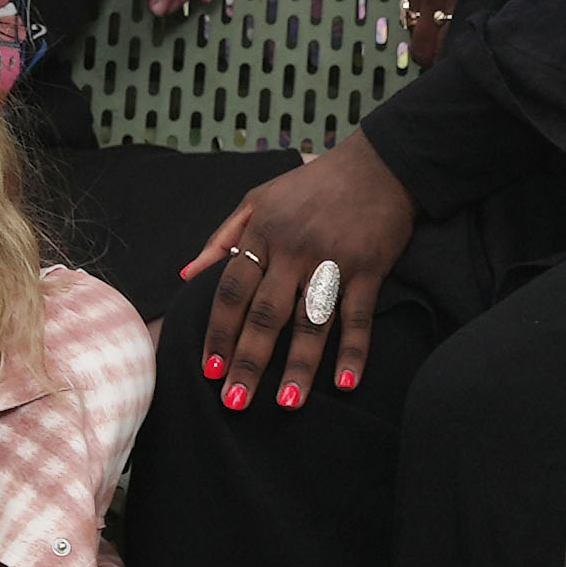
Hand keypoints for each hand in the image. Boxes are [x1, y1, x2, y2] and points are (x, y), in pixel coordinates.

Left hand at [184, 134, 416, 409]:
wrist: (379, 163)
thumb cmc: (312, 184)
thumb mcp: (258, 199)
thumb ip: (222, 237)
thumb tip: (186, 274)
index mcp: (263, 233)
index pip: (232, 291)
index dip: (219, 333)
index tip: (209, 370)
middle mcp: (294, 249)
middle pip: (266, 314)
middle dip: (248, 361)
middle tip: (234, 403)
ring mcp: (333, 259)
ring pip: (310, 321)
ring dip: (299, 365)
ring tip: (286, 403)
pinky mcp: (370, 267)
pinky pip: (358, 316)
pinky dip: (353, 351)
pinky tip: (345, 384)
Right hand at [401, 0, 506, 61]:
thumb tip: (523, 17)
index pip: (465, 40)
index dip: (470, 60)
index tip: (483, 67)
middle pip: (433, 49)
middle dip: (444, 64)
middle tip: (463, 66)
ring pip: (418, 36)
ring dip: (431, 46)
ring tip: (448, 49)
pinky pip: (411, 13)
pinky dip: (423, 23)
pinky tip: (439, 20)